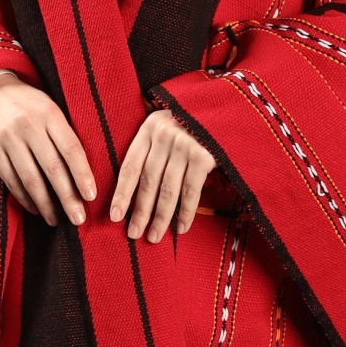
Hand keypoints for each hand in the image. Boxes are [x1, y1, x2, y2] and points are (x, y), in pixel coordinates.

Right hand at [0, 71, 96, 226]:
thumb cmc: (25, 102)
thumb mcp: (48, 106)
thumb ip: (63, 132)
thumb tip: (83, 171)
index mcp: (49, 113)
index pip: (71, 149)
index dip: (83, 175)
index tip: (91, 196)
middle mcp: (28, 126)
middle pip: (53, 168)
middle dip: (67, 197)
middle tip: (79, 218)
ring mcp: (7, 138)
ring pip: (31, 179)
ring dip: (45, 204)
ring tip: (56, 219)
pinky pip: (10, 180)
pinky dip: (24, 198)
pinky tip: (35, 208)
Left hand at [109, 105, 216, 241]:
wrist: (231, 110)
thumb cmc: (197, 124)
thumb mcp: (170, 126)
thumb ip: (154, 149)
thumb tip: (137, 190)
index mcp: (150, 128)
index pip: (130, 166)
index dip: (121, 193)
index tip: (113, 216)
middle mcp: (165, 135)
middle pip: (147, 181)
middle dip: (139, 211)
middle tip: (133, 234)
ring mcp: (185, 145)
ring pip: (168, 190)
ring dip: (160, 217)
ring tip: (154, 237)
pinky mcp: (204, 156)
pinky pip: (191, 191)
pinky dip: (186, 212)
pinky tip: (181, 228)